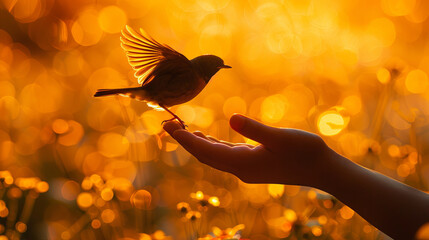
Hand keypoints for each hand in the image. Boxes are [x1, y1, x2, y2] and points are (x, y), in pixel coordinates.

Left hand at [163, 114, 334, 187]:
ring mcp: (246, 168)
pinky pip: (225, 155)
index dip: (187, 140)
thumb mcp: (280, 137)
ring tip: (181, 130)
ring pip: (213, 156)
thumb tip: (231, 118)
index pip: (206, 151)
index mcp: (243, 163)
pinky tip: (207, 138)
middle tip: (167, 125)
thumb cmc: (305, 152)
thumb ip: (255, 129)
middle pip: (205, 155)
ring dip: (196, 144)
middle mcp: (241, 169)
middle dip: (185, 141)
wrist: (322, 170)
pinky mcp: (253, 164)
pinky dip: (212, 146)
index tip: (170, 127)